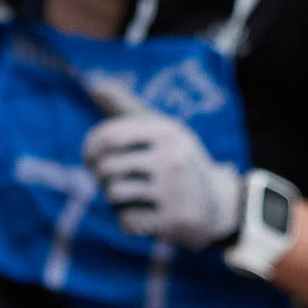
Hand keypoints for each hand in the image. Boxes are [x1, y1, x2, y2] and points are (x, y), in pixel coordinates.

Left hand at [79, 109, 242, 253]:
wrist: (218, 205)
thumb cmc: (177, 161)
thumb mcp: (160, 129)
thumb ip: (127, 109)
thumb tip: (95, 86)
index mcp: (165, 131)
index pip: (110, 136)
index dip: (90, 149)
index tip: (89, 159)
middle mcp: (172, 158)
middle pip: (108, 167)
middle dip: (100, 176)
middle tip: (106, 181)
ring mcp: (174, 191)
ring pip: (114, 193)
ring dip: (112, 198)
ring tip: (124, 197)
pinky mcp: (172, 221)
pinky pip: (127, 220)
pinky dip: (126, 220)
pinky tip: (139, 216)